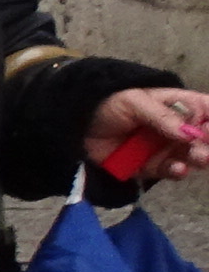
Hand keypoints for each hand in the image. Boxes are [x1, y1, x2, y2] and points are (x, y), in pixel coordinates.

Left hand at [88, 87, 208, 181]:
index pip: (208, 110)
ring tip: (199, 156)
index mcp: (180, 105)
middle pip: (206, 137)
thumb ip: (163, 117)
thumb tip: (191, 134)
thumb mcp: (135, 101)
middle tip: (205, 148)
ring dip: (200, 157)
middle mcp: (179, 128)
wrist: (75, 124)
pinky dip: (177, 171)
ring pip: (194, 156)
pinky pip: (171, 171)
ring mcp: (167, 148)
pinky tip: (179, 168)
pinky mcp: (153, 166)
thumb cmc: (108, 103)